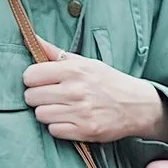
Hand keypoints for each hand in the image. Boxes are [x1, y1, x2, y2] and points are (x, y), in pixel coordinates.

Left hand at [22, 52, 166, 144]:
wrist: (138, 106)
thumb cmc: (108, 82)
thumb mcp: (85, 62)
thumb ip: (55, 52)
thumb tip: (30, 37)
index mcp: (74, 70)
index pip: (30, 76)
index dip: (33, 79)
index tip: (41, 81)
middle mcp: (75, 90)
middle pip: (31, 97)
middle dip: (38, 97)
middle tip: (52, 96)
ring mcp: (80, 112)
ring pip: (40, 115)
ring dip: (48, 112)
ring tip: (61, 108)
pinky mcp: (84, 131)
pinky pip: (53, 130)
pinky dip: (59, 126)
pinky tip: (70, 119)